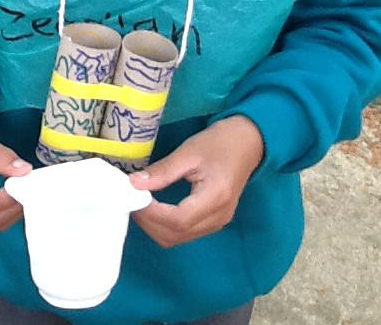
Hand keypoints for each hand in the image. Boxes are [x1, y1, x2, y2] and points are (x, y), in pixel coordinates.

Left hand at [129, 116, 263, 247]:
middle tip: (132, 201)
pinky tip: (156, 208)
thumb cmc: (220, 142)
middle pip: (176, 236)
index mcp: (215, 197)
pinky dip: (166, 226)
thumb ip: (162, 171)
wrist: (248, 142)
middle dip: (149, 223)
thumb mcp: (189, 151)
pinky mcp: (215, 221)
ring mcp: (218, 222)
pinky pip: (185, 233)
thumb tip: (134, 184)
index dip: (152, 214)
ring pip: (179, 238)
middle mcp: (218, 217)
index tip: (133, 197)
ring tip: (141, 204)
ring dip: (155, 227)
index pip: (178, 220)